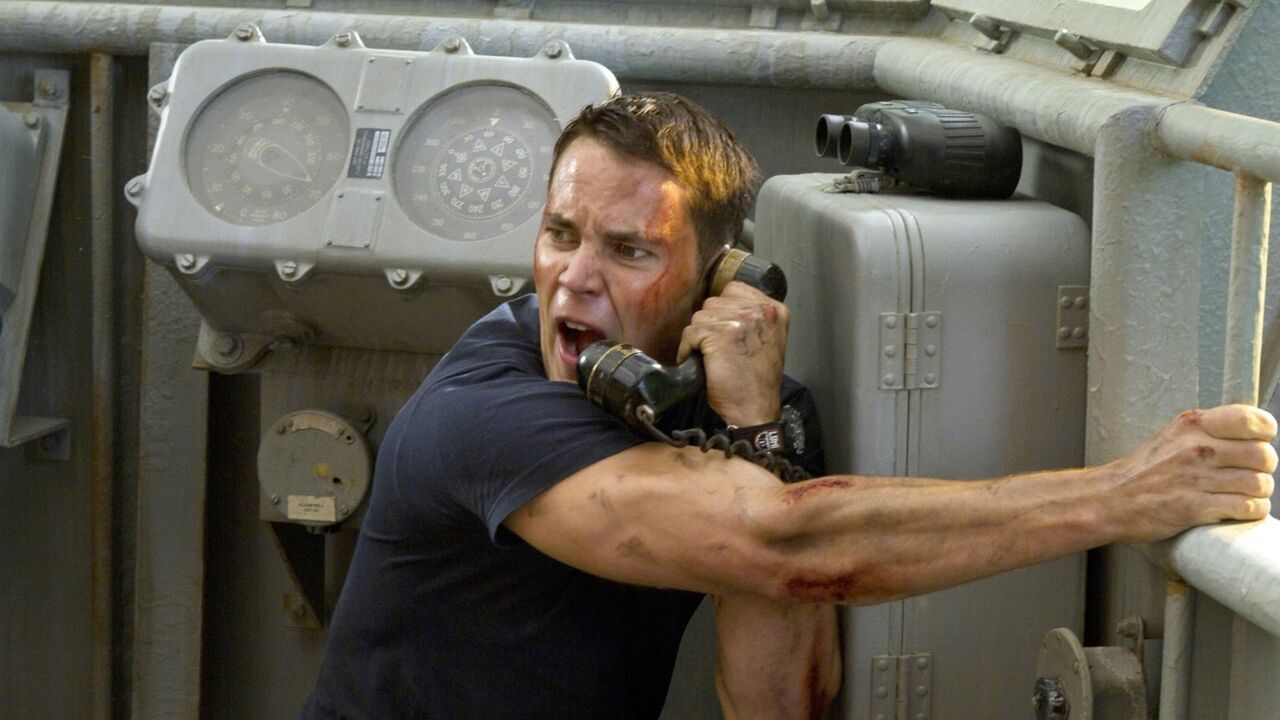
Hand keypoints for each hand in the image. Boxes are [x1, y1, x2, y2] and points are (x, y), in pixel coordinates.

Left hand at [677, 281, 787, 425]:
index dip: (722, 310)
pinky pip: (690, 332)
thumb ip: (753, 317)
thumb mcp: (768, 340)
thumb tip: (721, 304)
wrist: (754, 410)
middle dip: (710, 324)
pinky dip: (687, 349)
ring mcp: (741, 321)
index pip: (734, 289)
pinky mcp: (720, 334)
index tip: (724, 331)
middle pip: (714, 301)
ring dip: (698, 337)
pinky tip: (698, 362)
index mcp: (775, 310)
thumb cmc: (757, 382)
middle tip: (717, 349)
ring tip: (710, 357)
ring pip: (700, 315)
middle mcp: (761, 311)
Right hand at [1106, 404, 1276, 541]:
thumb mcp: (1171, 435)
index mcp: (1192, 425)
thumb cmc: (1143, 470)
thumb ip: (1207, 429)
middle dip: (1263, 468)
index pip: (1251, 420)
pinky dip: (1252, 511)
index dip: (1265, 432)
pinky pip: (1247, 508)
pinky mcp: (1195, 508)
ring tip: (1245, 495)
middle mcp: (1196, 448)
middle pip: (1263, 455)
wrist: (1110, 499)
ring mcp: (1196, 479)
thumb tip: (1250, 433)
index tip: (1260, 441)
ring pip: (1259, 484)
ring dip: (1258, 493)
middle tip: (1250, 474)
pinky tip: (1239, 509)